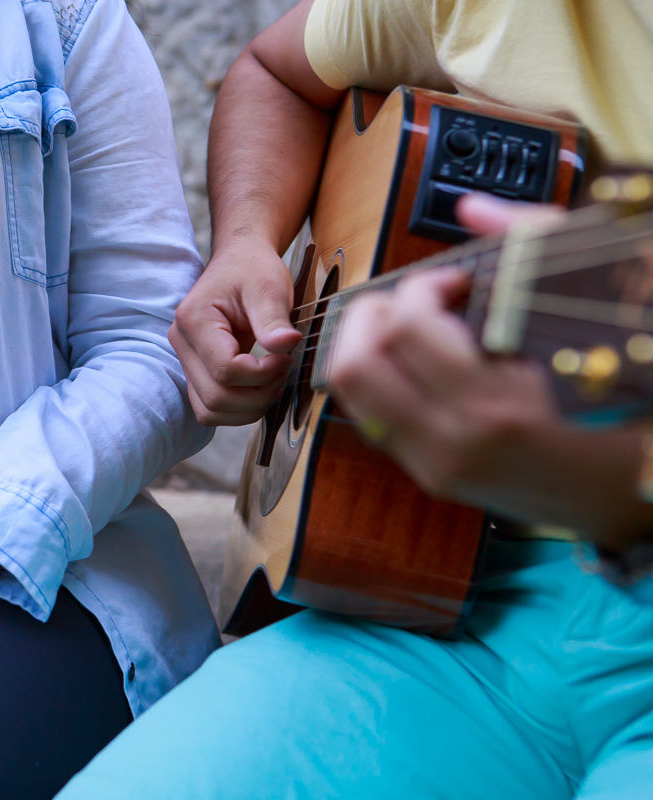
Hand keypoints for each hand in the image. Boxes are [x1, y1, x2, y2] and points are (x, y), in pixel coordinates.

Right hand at [170, 237, 301, 425]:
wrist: (239, 261)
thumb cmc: (252, 270)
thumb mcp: (268, 287)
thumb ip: (274, 318)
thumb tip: (288, 344)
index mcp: (194, 320)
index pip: (225, 370)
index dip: (261, 374)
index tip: (286, 357)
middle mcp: (181, 343)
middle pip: (214, 397)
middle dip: (256, 395)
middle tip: (283, 371)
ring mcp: (185, 360)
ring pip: (209, 410)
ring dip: (247, 408)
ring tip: (272, 383)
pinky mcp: (195, 371)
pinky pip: (209, 407)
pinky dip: (237, 408)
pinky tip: (259, 388)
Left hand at [327, 194, 648, 544]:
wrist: (638, 498)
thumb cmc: (629, 405)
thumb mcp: (596, 317)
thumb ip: (531, 248)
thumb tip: (472, 208)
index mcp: (497, 404)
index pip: (410, 327)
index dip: (423, 285)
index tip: (455, 280)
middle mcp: (454, 441)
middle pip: (357, 362)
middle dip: (373, 312)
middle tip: (413, 300)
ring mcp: (436, 464)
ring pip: (350, 392)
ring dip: (364, 344)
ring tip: (407, 326)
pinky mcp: (430, 477)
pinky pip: (369, 416)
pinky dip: (379, 378)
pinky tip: (418, 362)